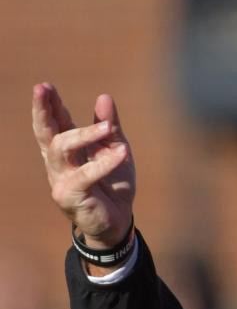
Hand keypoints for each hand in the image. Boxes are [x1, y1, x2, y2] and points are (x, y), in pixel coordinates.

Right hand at [32, 83, 134, 248]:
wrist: (118, 221)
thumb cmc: (114, 185)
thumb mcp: (116, 150)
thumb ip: (110, 128)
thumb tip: (104, 97)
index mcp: (66, 151)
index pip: (54, 124)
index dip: (49, 105)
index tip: (45, 87)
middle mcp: (58, 163)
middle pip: (45, 133)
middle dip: (43, 110)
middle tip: (42, 88)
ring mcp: (60, 179)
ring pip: (61, 149)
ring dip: (84, 134)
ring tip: (108, 127)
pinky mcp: (70, 195)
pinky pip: (85, 175)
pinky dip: (104, 163)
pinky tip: (122, 154)